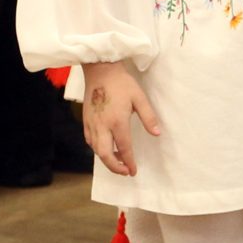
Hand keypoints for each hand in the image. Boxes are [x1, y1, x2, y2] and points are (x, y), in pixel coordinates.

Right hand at [83, 61, 161, 176]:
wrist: (100, 70)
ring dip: (106, 160)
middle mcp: (102, 125)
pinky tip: (105, 148)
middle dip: (115, 167)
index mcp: (117, 120)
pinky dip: (97, 149)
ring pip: (96, 149)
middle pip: (105, 154)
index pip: (124, 148)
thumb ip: (149, 117)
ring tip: (118, 162)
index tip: (134, 171)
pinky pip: (90, 140)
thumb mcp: (139, 98)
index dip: (129, 162)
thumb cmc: (121, 83)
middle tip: (125, 171)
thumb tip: (157, 134)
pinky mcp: (86, 120)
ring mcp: (92, 123)